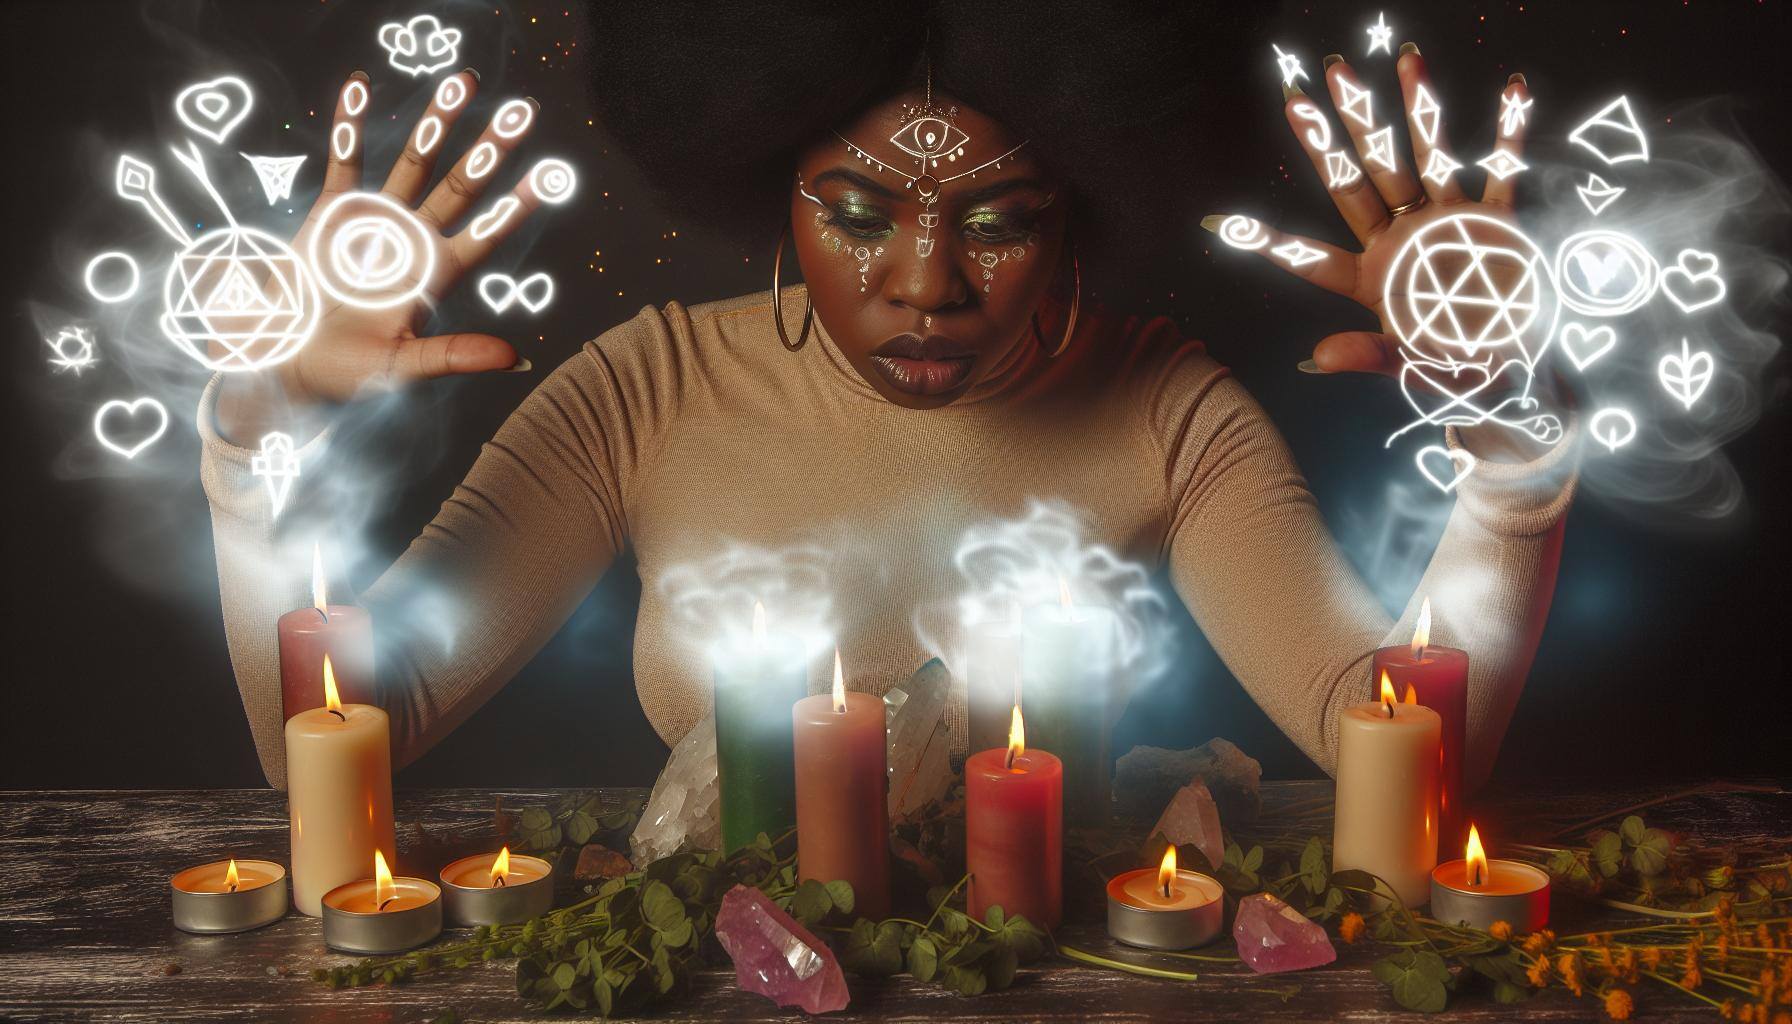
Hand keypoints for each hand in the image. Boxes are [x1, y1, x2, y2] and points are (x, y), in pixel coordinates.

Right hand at [216, 70, 551, 441]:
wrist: (285, 360)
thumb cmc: (345, 373)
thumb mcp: (402, 367)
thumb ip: (454, 356)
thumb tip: (515, 359)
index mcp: (436, 273)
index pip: (487, 232)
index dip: (518, 205)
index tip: (551, 177)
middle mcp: (416, 239)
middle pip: (462, 185)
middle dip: (491, 149)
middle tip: (521, 112)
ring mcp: (378, 221)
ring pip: (415, 162)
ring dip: (437, 123)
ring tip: (461, 84)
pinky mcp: (335, 212)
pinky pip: (346, 161)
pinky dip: (350, 125)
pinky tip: (360, 85)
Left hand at [1206, 46, 1533, 378]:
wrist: (1522, 378)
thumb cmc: (1461, 380)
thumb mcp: (1415, 374)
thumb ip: (1369, 360)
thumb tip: (1314, 360)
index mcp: (1372, 282)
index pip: (1309, 259)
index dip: (1265, 243)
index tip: (1216, 223)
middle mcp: (1401, 243)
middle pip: (1358, 182)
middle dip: (1334, 134)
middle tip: (1303, 89)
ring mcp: (1448, 226)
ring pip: (1424, 157)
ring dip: (1414, 108)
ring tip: (1400, 58)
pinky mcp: (1497, 223)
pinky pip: (1503, 171)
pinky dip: (1510, 132)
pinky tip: (1510, 88)